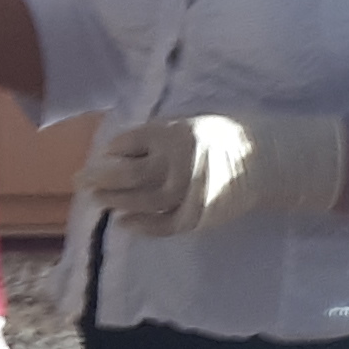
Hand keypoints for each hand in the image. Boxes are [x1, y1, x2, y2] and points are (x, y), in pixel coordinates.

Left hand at [79, 113, 345, 237]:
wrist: (269, 161)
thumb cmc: (227, 137)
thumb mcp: (193, 123)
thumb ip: (160, 135)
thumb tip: (119, 150)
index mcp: (177, 133)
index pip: (131, 141)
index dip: (114, 148)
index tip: (105, 153)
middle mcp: (179, 163)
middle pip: (128, 173)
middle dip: (99, 176)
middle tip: (79, 179)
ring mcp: (188, 192)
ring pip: (141, 199)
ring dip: (114, 200)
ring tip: (96, 198)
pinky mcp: (197, 216)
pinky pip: (162, 224)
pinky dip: (140, 225)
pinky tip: (122, 222)